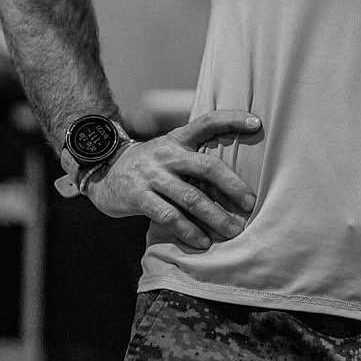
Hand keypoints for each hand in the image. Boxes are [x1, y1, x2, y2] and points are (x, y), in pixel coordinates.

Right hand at [86, 109, 261, 250]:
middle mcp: (167, 153)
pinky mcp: (138, 196)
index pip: (208, 122)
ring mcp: (152, 175)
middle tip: (250, 204)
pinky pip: (169, 216)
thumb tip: (235, 181)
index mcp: (178, 138)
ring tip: (233, 230)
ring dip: (215, 216)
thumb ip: (195, 159)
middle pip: (206, 167)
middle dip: (232, 186)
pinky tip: (203, 241)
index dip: (232, 119)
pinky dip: (189, 230)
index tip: (256, 123)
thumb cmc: (151, 165)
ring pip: (191, 197)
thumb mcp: (170, 151)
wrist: (104, 171)